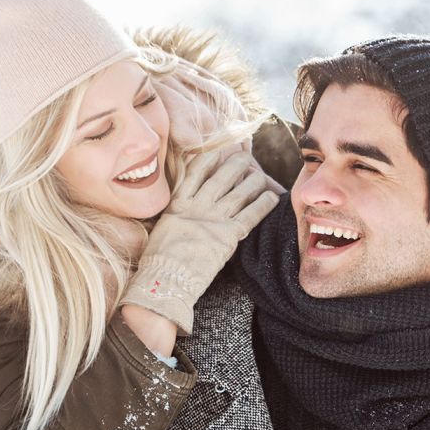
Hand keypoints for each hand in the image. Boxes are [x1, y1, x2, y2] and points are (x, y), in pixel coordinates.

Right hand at [119, 147, 278, 333]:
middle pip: (220, 178)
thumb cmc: (157, 262)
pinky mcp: (226, 237)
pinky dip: (262, 205)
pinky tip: (272, 196)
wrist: (163, 281)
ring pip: (237, 194)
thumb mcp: (162, 230)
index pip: (195, 172)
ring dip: (252, 181)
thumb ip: (175, 216)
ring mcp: (212, 221)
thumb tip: (181, 209)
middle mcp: (196, 208)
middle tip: (245, 154)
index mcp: (177, 205)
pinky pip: (249, 216)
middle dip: (234, 164)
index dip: (209, 157)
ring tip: (262, 174)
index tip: (219, 148)